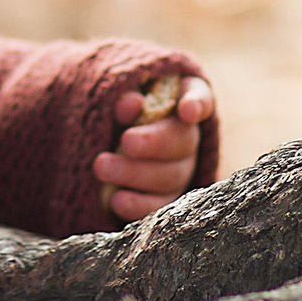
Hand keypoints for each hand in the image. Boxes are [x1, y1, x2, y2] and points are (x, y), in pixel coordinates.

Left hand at [99, 74, 211, 222]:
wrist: (106, 142)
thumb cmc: (118, 110)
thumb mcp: (119, 97)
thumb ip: (126, 95)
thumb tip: (130, 103)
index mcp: (180, 101)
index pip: (199, 97)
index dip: (197, 103)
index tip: (186, 111)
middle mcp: (186, 136)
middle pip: (182, 140)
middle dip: (153, 143)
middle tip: (126, 142)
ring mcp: (179, 170)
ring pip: (169, 176)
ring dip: (135, 173)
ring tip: (102, 167)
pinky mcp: (163, 198)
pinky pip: (158, 205)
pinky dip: (138, 204)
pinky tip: (117, 200)